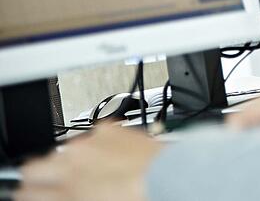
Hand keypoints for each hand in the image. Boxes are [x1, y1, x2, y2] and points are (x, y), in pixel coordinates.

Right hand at [16, 124, 161, 200]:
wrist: (172, 177)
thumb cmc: (140, 197)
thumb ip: (70, 199)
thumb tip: (64, 197)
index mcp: (68, 190)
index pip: (28, 192)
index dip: (32, 195)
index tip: (39, 195)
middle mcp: (73, 163)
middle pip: (34, 166)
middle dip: (42, 175)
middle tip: (57, 183)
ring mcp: (90, 141)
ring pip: (66, 148)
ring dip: (75, 157)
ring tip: (97, 167)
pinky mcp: (110, 126)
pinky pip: (95, 132)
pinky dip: (102, 141)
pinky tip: (116, 151)